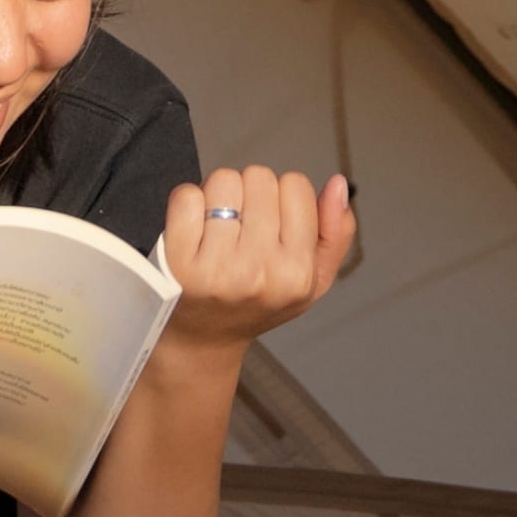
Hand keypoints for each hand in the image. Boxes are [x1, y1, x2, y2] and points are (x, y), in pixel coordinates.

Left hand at [159, 168, 355, 362]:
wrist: (202, 338)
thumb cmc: (257, 303)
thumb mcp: (312, 280)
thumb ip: (334, 233)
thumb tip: (338, 184)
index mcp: (298, 273)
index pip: (296, 186)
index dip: (281, 196)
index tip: (270, 220)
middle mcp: (259, 271)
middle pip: (258, 178)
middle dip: (249, 192)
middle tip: (240, 224)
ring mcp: (217, 267)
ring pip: (223, 181)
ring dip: (217, 194)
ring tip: (216, 225)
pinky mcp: (178, 261)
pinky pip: (186, 196)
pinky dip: (187, 201)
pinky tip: (192, 227)